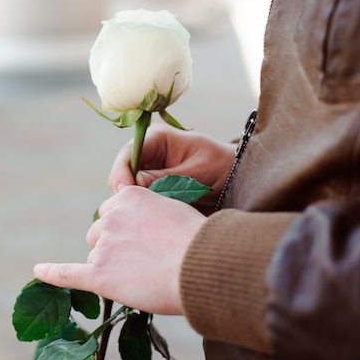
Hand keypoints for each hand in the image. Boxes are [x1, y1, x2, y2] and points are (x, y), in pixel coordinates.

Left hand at [34, 185, 204, 314]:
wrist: (203, 267)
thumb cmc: (200, 242)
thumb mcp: (175, 211)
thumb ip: (151, 214)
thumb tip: (145, 228)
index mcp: (129, 196)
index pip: (115, 210)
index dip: (128, 227)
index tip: (144, 237)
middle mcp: (111, 216)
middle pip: (99, 231)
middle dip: (115, 243)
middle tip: (144, 258)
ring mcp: (103, 244)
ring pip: (94, 252)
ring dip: (108, 261)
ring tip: (139, 273)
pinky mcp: (99, 274)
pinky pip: (68, 273)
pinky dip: (52, 273)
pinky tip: (39, 271)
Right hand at [109, 123, 235, 213]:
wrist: (237, 180)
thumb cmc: (221, 167)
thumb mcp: (197, 173)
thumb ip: (165, 178)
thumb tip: (134, 185)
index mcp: (156, 139)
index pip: (127, 155)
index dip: (122, 174)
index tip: (127, 193)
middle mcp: (146, 155)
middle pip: (121, 175)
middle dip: (126, 193)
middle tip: (138, 210)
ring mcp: (147, 173)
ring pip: (127, 192)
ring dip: (135, 205)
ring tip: (149, 217)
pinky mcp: (151, 191)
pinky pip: (139, 203)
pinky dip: (143, 212)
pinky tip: (154, 221)